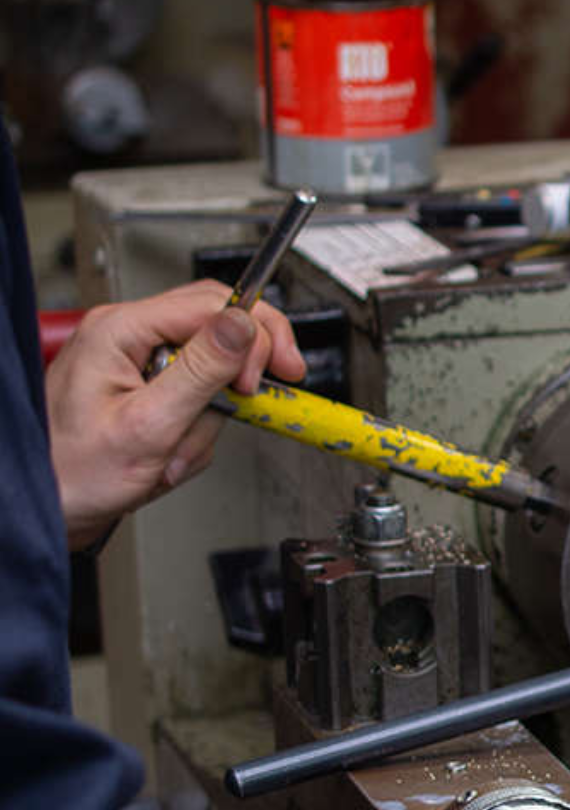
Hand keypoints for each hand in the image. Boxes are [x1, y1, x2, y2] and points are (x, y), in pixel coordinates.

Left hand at [45, 280, 305, 549]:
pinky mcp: (145, 386)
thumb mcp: (150, 425)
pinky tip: (171, 450)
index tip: (282, 369)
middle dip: (243, 369)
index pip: (212, 303)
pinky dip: (196, 430)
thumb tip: (242, 323)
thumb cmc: (76, 472)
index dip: (255, 335)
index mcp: (120, 331)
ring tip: (179, 449)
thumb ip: (201, 371)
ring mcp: (135, 360)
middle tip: (260, 394)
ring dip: (210, 417)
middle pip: (216, 324)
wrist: (48, 505)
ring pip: (211, 369)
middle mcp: (126, 335)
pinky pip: (196, 396)